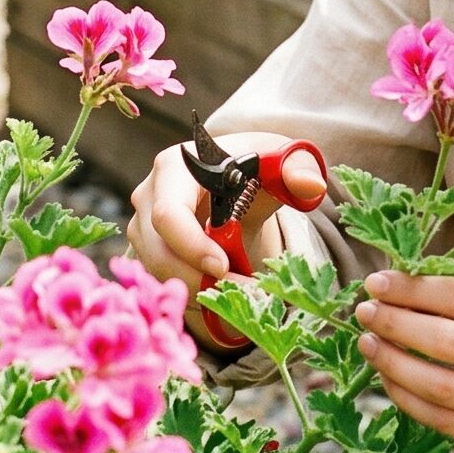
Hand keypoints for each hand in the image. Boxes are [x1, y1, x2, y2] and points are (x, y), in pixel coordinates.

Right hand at [127, 132, 327, 349]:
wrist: (237, 176)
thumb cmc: (257, 164)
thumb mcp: (282, 159)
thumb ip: (299, 168)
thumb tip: (311, 186)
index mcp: (176, 166)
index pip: (168, 213)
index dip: (192, 246)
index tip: (225, 268)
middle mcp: (149, 193)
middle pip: (158, 250)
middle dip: (198, 279)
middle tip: (244, 292)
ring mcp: (142, 222)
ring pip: (159, 270)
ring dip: (199, 289)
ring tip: (243, 290)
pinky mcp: (147, 246)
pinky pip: (163, 278)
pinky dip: (194, 291)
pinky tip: (226, 288)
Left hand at [354, 269, 453, 452]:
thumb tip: (406, 285)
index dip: (415, 290)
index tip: (378, 282)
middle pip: (449, 343)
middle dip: (397, 324)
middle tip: (365, 311)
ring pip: (441, 387)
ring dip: (393, 363)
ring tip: (368, 342)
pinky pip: (444, 421)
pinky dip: (408, 398)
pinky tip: (389, 377)